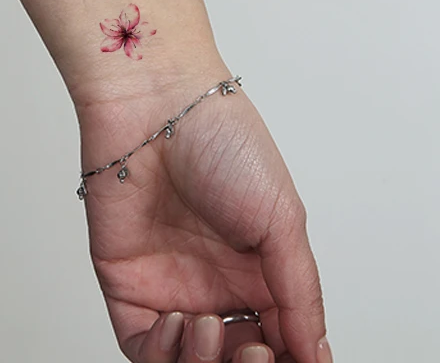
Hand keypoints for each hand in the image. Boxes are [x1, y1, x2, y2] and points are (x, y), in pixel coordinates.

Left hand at [73, 61, 327, 362]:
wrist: (156, 104)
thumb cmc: (222, 142)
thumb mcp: (282, 219)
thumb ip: (299, 293)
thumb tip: (315, 358)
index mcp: (258, 270)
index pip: (279, 341)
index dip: (287, 360)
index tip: (295, 360)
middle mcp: (213, 282)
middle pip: (231, 358)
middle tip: (254, 350)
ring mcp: (168, 283)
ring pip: (185, 361)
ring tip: (211, 327)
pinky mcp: (126, 279)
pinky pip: (140, 343)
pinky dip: (161, 353)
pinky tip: (179, 321)